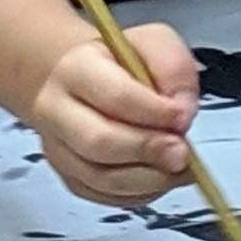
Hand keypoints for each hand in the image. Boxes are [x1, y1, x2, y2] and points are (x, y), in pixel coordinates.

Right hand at [31, 22, 199, 206]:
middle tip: (182, 153)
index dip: (154, 112)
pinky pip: (105, 196)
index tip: (182, 117)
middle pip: (98, 142)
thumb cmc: (121, 64)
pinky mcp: (70, 177)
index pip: (114, 95)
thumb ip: (174, 69)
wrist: (87, 82)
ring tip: (178, 167)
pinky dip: (140, 193)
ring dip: (149, 179)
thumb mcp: (155, 43)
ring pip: (101, 178)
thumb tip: (183, 112)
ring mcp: (59, 148)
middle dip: (148, 151)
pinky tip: (159, 177)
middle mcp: (57, 109)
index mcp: (77, 69)